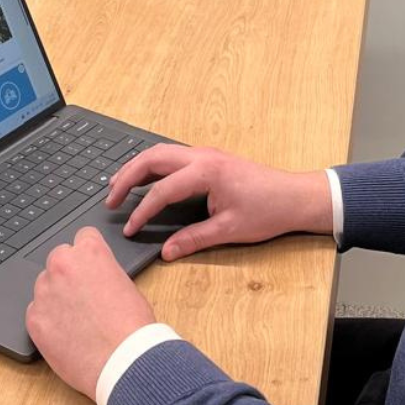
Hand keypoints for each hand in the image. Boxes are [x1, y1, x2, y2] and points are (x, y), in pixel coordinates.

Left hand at [26, 226, 155, 400]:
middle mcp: (62, 266)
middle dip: (68, 273)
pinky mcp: (33, 319)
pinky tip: (66, 333)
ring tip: (76, 320)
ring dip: (56, 297)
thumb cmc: (132, 326)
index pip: (82, 237)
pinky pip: (36, 311)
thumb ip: (104, 273)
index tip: (91, 266)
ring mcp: (44, 292)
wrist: (123, 360)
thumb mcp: (126, 285)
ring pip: (44, 286)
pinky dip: (47, 320)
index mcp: (89, 252)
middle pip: (59, 259)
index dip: (89, 254)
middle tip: (83, 296)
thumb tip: (95, 279)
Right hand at [106, 144, 333, 260]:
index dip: (142, 212)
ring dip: (137, 168)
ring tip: (118, 187)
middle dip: (126, 178)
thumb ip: (193, 239)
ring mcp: (206, 154)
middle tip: (110, 200)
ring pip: (160, 153)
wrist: (294, 197)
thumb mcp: (229, 230)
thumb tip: (167, 251)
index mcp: (206, 172)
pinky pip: (172, 156)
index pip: (161, 191)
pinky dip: (152, 166)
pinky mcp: (209, 158)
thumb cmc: (268, 210)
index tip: (130, 228)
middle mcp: (202, 156)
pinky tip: (145, 181)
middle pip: (152, 159)